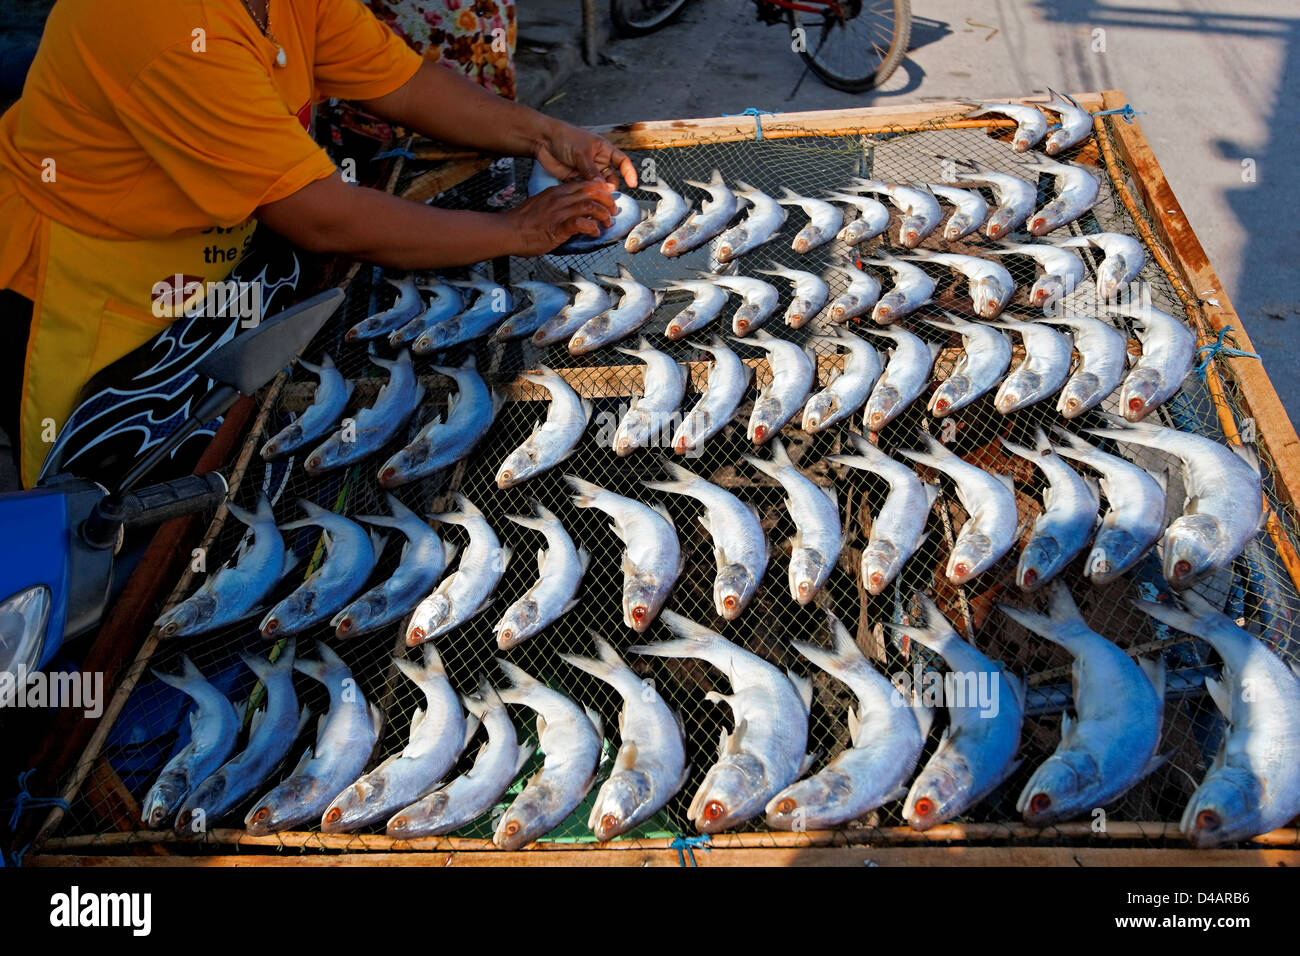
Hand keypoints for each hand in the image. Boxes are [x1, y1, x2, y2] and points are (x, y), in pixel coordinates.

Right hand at [503, 179, 617, 255]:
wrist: (508, 231)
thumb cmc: (522, 222)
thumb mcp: (541, 205)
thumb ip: (557, 205)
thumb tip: (570, 210)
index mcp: (556, 192)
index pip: (584, 184)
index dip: (600, 189)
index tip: (608, 195)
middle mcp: (560, 198)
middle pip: (591, 192)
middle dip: (607, 201)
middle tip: (613, 211)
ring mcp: (559, 212)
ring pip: (589, 206)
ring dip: (602, 215)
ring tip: (607, 223)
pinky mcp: (558, 227)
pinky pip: (581, 223)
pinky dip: (591, 228)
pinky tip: (594, 233)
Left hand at [535, 120, 637, 188]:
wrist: (543, 140)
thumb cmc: (565, 138)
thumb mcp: (582, 153)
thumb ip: (591, 171)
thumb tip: (602, 187)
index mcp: (604, 150)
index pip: (622, 161)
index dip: (629, 172)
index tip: (633, 184)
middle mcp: (598, 161)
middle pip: (611, 178)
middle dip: (611, 187)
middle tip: (608, 195)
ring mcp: (587, 170)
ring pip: (598, 186)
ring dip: (598, 192)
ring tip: (596, 199)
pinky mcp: (576, 177)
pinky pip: (584, 188)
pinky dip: (586, 194)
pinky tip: (585, 198)